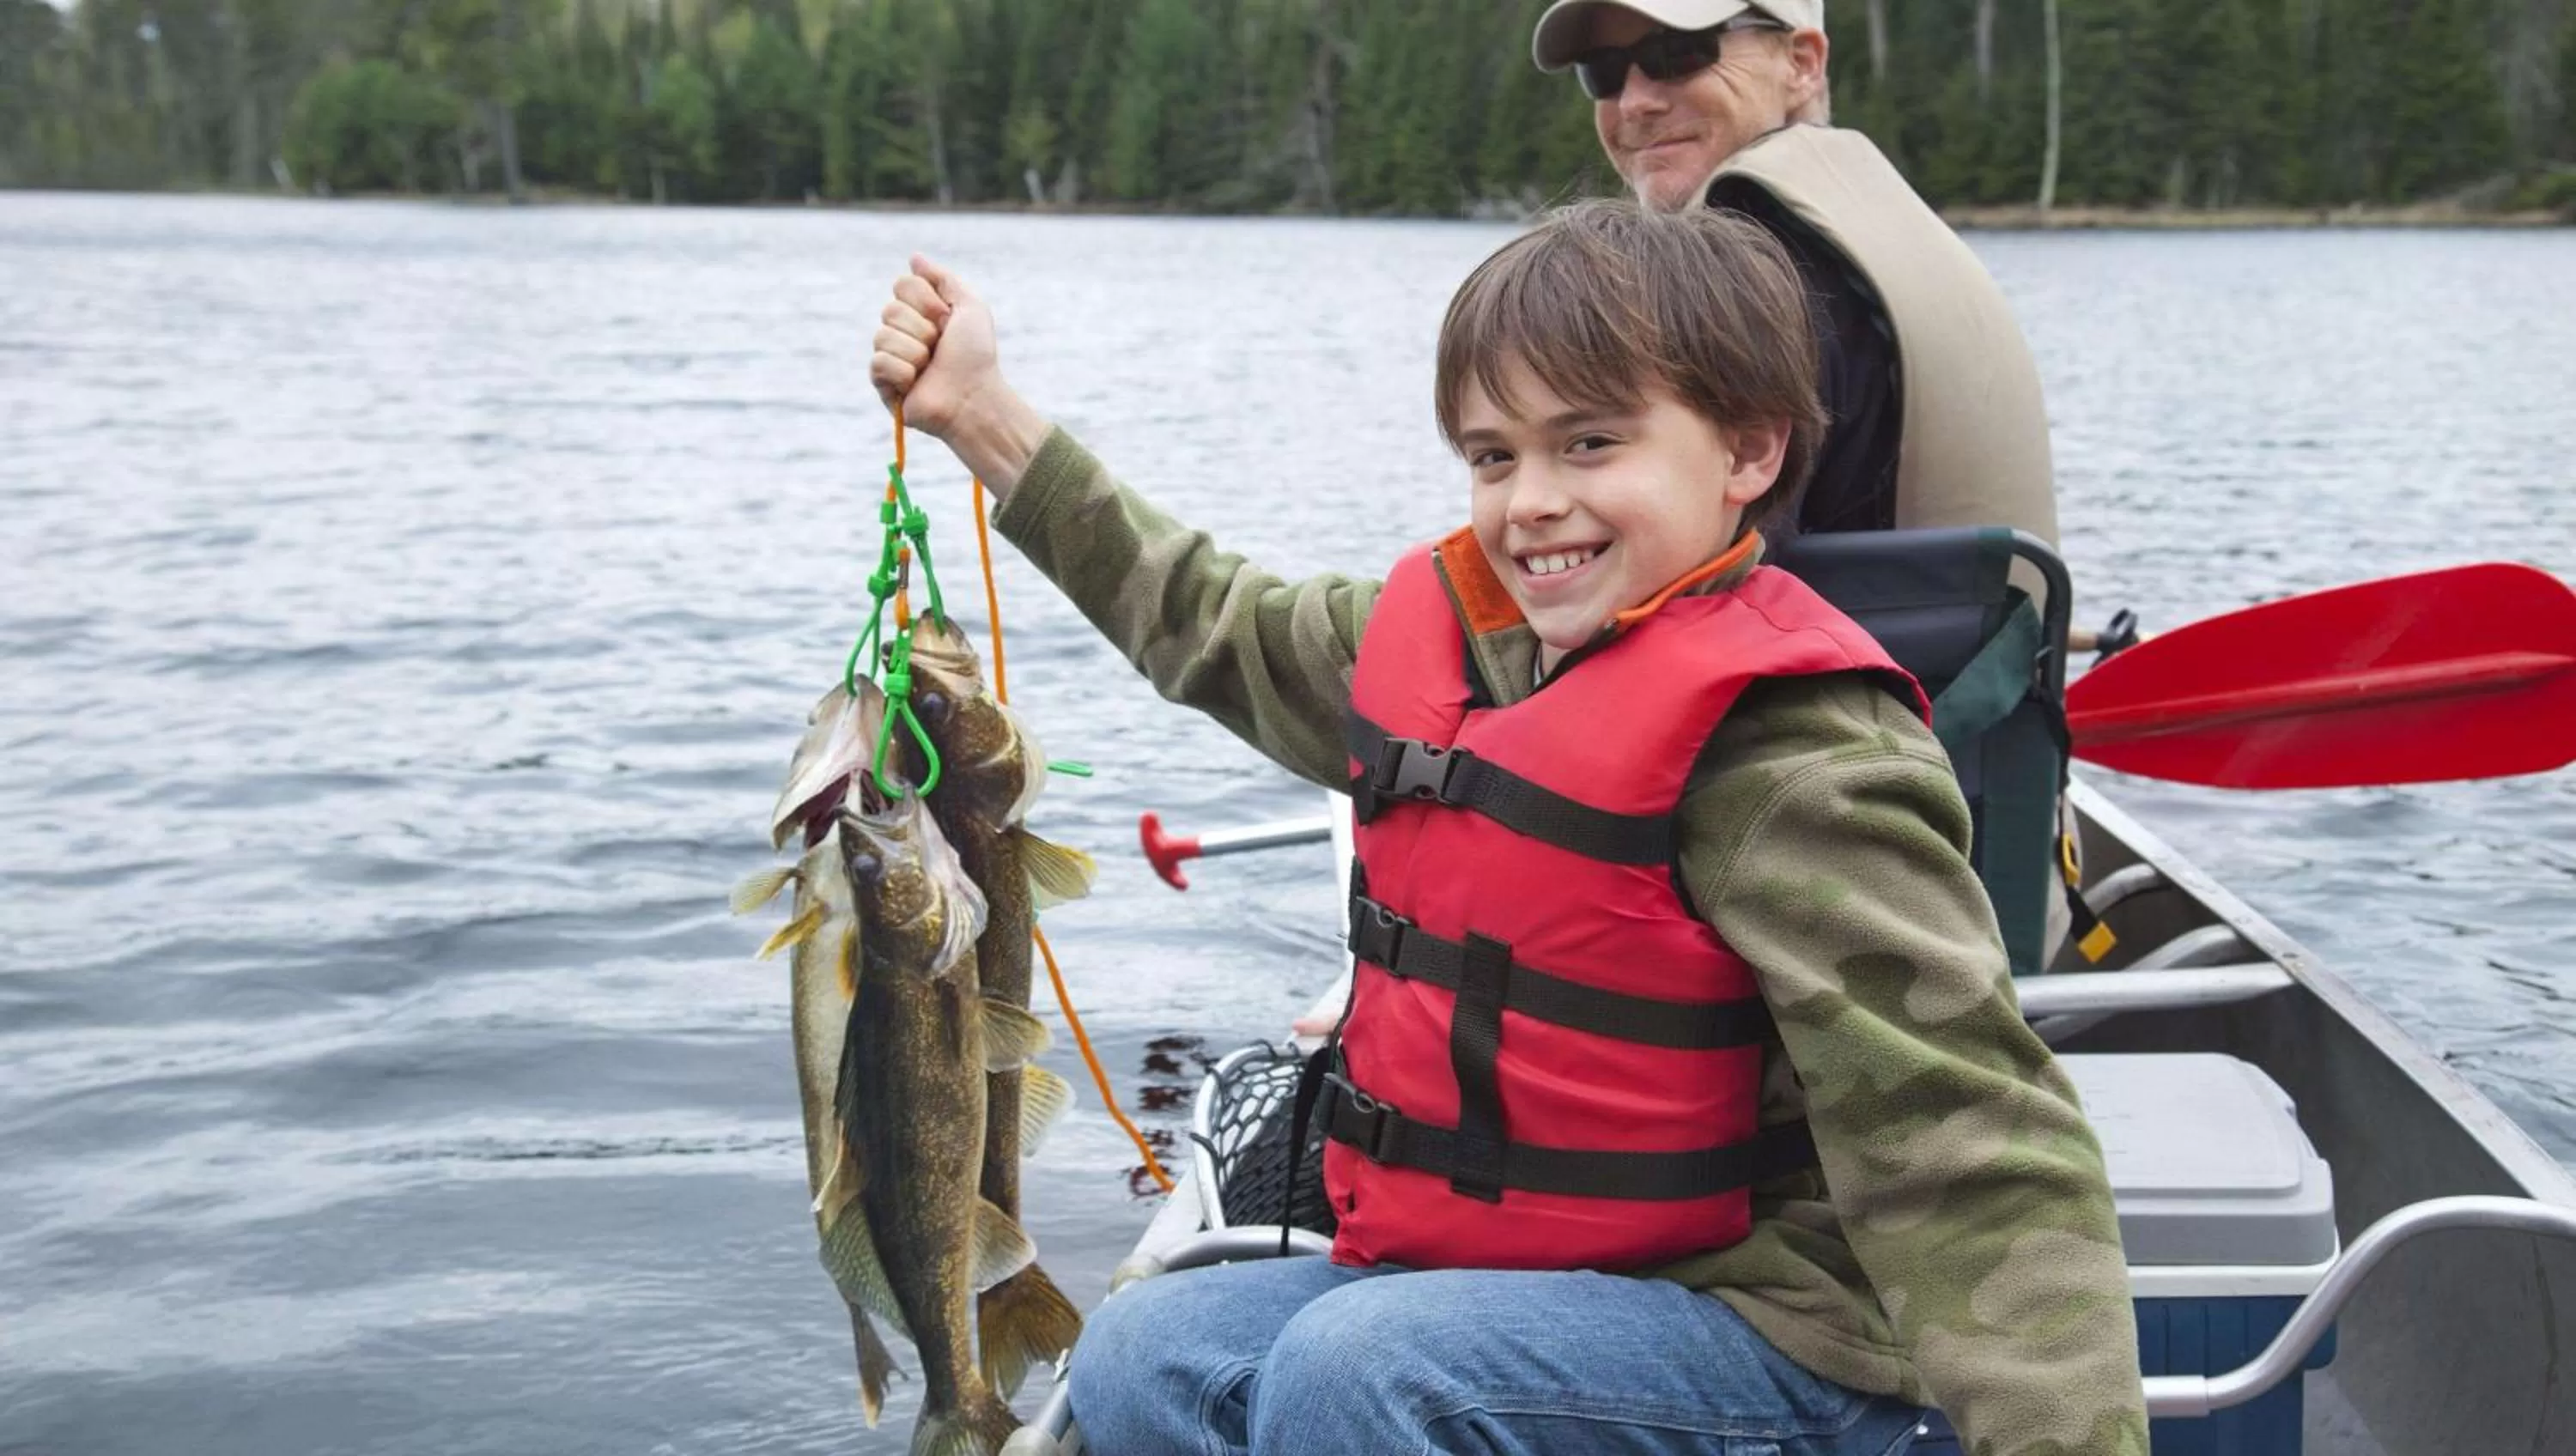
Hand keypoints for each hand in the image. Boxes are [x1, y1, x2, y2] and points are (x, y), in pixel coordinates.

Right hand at [870, 255, 986, 436]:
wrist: (974, 396)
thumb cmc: (976, 355)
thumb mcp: (970, 306)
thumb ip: (943, 279)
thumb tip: (914, 258)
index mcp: (920, 312)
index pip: (901, 285)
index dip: (926, 301)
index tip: (946, 319)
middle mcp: (903, 331)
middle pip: (890, 309)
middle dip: (921, 329)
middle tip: (939, 347)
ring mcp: (891, 356)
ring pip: (882, 336)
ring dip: (915, 352)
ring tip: (930, 367)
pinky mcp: (883, 383)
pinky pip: (878, 362)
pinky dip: (902, 372)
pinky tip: (915, 383)